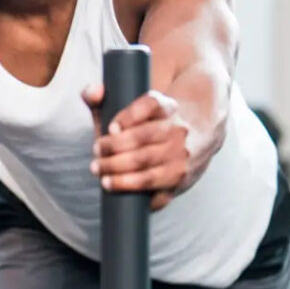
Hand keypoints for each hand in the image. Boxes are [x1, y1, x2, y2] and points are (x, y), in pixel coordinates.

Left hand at [82, 83, 190, 209]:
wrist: (194, 137)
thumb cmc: (148, 124)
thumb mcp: (127, 107)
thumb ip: (101, 97)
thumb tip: (95, 92)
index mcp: (167, 107)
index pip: (151, 104)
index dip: (129, 116)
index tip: (111, 128)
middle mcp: (178, 131)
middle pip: (144, 139)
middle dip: (115, 149)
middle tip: (96, 152)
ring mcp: (182, 158)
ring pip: (150, 169)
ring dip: (122, 176)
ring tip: (103, 177)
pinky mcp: (181, 181)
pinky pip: (160, 194)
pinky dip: (140, 196)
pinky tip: (123, 196)